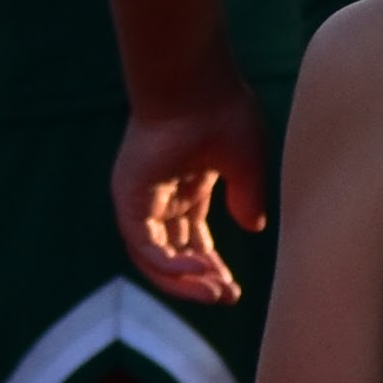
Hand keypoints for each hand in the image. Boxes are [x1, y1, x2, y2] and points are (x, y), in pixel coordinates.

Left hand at [112, 77, 268, 307]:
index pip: (193, 241)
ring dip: (184, 281)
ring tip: (215, 292)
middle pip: (174, 255)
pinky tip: (199, 272)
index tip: (233, 290)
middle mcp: (160, 197)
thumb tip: (253, 229)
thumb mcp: (246, 164)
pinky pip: (144, 245)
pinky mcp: (130, 200)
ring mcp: (142, 199)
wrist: (194, 84)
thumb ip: (248, 198)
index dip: (212, 268)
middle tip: (227, 297)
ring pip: (155, 258)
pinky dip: (169, 265)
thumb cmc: (222, 111)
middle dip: (200, 280)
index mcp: (186, 187)